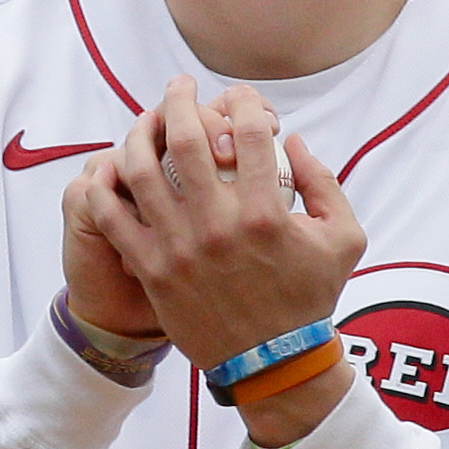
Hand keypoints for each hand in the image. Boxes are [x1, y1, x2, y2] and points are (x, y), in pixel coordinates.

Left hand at [73, 77, 364, 399]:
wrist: (273, 361)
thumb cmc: (310, 298)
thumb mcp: (343, 239)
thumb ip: (326, 183)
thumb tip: (296, 140)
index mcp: (267, 212)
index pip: (249, 133)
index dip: (243, 102)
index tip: (238, 96)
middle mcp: (219, 224)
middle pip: (188, 139)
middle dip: (180, 100)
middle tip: (180, 87)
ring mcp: (180, 247)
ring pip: (143, 171)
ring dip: (138, 134)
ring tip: (143, 119)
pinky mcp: (152, 269)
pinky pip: (114, 219)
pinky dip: (106, 188)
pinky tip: (108, 168)